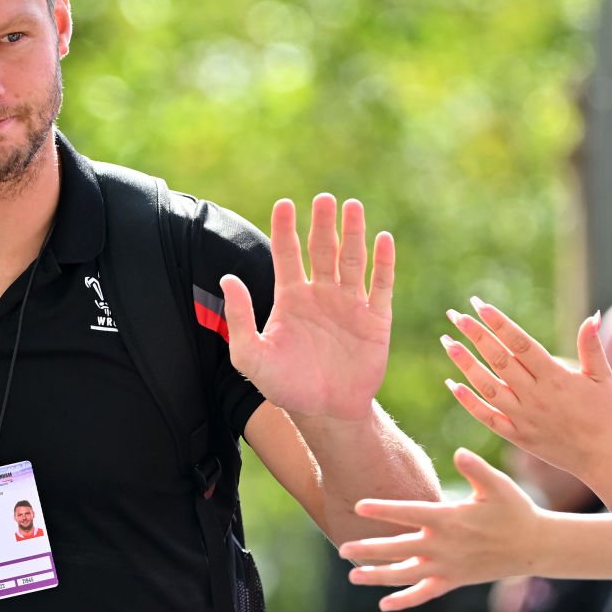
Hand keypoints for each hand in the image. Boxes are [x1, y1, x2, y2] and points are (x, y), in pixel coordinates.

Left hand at [222, 195, 394, 420]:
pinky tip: (384, 239)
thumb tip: (228, 278)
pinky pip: (381, 286)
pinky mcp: (376, 320)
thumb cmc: (285, 386)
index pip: (287, 254)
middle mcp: (321, 294)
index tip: (285, 204)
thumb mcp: (251, 356)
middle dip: (323, 223)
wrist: (326, 413)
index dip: (285, 229)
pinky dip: (384, 263)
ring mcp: (350, 305)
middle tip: (323, 198)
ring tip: (352, 206)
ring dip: (353, 233)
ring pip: (353, 260)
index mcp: (291, 297)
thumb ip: (239, 319)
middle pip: (322, 249)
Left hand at [343, 450, 542, 609]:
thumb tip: (459, 452)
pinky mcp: (454, 581)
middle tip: (342, 548)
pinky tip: (383, 604)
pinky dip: (404, 600)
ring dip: (378, 576)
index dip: (383, 510)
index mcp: (450, 518)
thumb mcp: (498, 485)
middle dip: (369, 549)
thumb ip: (477, 468)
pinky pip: (425, 594)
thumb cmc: (515, 509)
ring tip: (353, 576)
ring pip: (406, 575)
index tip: (359, 507)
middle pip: (399, 548)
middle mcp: (444, 545)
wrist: (534, 545)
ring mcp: (448, 566)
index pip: (409, 513)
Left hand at [441, 301, 611, 479]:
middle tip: (456, 316)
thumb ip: (592, 346)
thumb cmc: (604, 412)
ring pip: (488, 387)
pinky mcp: (517, 436)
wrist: (601, 456)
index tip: (480, 307)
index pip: (520, 344)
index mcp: (555, 377)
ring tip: (447, 343)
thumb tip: (591, 316)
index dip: (499, 324)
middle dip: (476, 336)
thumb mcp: (602, 377)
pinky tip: (452, 384)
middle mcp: (535, 396)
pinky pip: (487, 417)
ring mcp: (523, 417)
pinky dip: (469, 402)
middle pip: (499, 360)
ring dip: (466, 364)